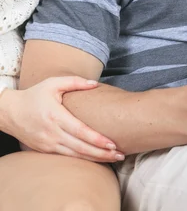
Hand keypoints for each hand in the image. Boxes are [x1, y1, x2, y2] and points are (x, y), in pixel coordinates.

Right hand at [0, 77, 124, 161]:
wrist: (11, 112)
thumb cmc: (35, 95)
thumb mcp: (53, 83)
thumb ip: (75, 82)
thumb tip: (95, 83)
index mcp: (56, 116)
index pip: (80, 131)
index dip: (97, 139)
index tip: (112, 143)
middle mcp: (52, 133)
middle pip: (80, 148)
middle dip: (101, 153)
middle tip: (119, 154)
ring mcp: (48, 144)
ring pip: (75, 156)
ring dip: (94, 159)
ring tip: (112, 159)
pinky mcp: (45, 150)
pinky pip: (66, 157)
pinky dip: (82, 159)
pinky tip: (95, 159)